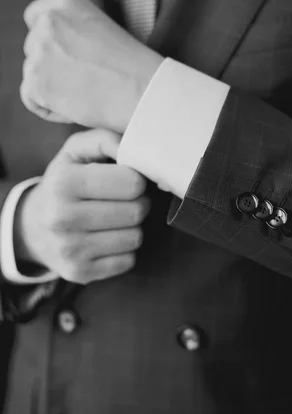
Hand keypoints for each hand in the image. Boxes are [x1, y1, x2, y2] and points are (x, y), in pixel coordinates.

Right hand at [14, 129, 149, 283]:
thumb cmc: (64, 182)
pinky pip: (128, 261)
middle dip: (138, 203)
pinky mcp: (79, 273)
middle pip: (136, 211)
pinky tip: (108, 238)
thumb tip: (136, 146)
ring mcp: (70, 250)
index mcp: (64, 183)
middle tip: (126, 199)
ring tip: (116, 218)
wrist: (32, 226)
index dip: (137, 179)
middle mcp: (62, 218)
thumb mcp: (76, 152)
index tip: (128, 179)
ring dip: (132, 227)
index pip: (132, 183)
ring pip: (135, 238)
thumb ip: (106, 140)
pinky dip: (124, 249)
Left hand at [20, 0, 163, 132]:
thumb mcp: (103, 32)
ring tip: (86, 95)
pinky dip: (48, 108)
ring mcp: (39, 51)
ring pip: (33, 74)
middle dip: (51, 66)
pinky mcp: (36, 81)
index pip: (35, 17)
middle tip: (85, 82)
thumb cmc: (133, 69)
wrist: (142, 91)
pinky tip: (74, 108)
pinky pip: (30, 98)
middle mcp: (48, 22)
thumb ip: (72, 33)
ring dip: (53, 88)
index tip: (64, 56)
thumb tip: (54, 54)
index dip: (48, 40)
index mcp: (67, 3)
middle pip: (33, 48)